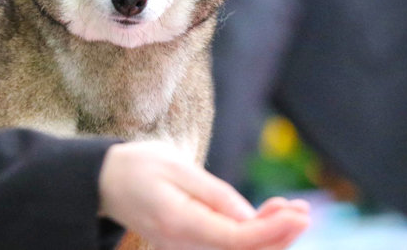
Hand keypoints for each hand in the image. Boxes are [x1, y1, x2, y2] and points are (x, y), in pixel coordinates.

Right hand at [99, 142, 309, 249]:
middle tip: (303, 209)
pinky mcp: (188, 245)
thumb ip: (213, 193)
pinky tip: (268, 215)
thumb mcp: (175, 165)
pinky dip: (252, 235)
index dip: (272, 230)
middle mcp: (183, 246)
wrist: (104, 181)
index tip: (298, 213)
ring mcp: (185, 249)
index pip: (236, 240)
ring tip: (291, 209)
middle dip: (279, 236)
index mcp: (180, 223)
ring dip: (270, 237)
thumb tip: (248, 216)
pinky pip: (227, 248)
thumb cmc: (136, 166)